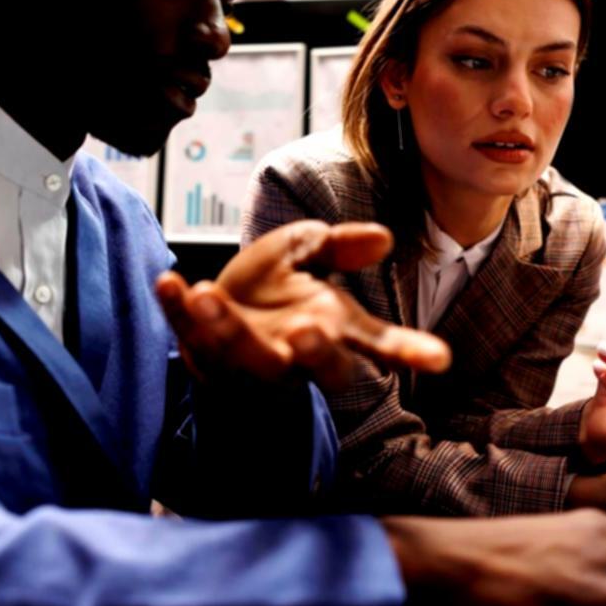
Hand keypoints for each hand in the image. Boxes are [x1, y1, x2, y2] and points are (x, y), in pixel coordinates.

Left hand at [155, 219, 450, 390]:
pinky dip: (174, 308)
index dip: (408, 351)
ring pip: (242, 356)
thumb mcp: (306, 253)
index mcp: (332, 332)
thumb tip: (383, 237)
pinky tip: (166, 282)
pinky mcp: (198, 351)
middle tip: (308, 332)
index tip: (439, 360)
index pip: (377, 345)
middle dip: (314, 354)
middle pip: (315, 369)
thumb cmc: (273, 288)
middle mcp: (294, 356)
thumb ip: (337, 246)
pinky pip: (186, 333)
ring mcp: (244, 362)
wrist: (215, 312)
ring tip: (209, 294)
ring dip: (226, 329)